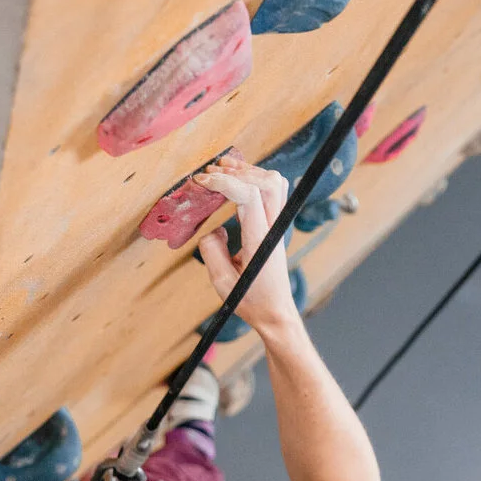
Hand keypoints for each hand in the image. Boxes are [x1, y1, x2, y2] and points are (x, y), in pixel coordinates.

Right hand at [193, 154, 296, 333]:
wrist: (275, 311)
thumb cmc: (250, 300)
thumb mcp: (222, 282)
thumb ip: (212, 251)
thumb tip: (213, 229)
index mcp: (260, 240)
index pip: (249, 195)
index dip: (224, 181)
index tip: (203, 182)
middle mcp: (273, 229)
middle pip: (267, 182)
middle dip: (237, 171)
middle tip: (210, 172)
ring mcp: (278, 225)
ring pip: (274, 182)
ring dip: (249, 171)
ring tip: (223, 168)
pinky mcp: (276, 226)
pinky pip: (274, 192)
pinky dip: (256, 179)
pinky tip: (237, 181)